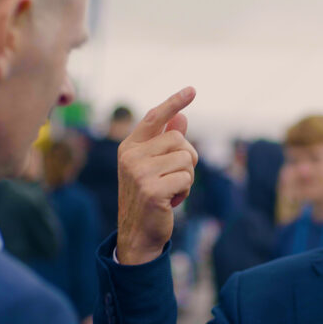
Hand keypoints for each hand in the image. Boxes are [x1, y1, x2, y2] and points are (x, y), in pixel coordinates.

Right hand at [116, 87, 197, 264]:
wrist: (137, 233)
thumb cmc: (149, 197)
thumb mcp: (156, 166)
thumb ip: (166, 141)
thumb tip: (182, 118)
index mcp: (130, 146)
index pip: (155, 117)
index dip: (174, 102)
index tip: (192, 89)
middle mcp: (131, 156)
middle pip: (179, 140)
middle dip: (187, 159)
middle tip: (174, 179)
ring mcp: (139, 173)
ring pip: (186, 159)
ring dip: (187, 177)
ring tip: (170, 191)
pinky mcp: (151, 190)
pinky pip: (186, 178)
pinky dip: (185, 191)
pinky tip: (170, 202)